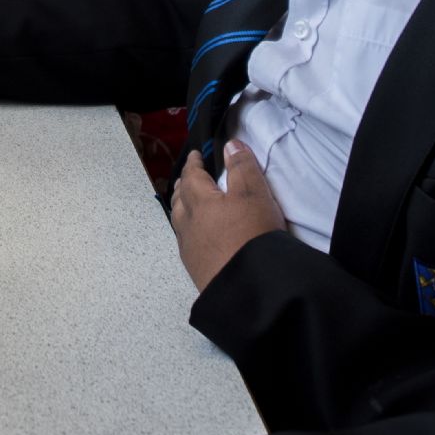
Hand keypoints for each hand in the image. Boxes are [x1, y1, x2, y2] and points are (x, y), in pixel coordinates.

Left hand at [169, 142, 288, 292]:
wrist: (248, 289)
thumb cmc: (251, 236)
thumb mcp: (254, 194)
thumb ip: (242, 167)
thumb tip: (230, 145)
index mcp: (199, 202)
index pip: (192, 176)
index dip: (194, 163)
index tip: (195, 156)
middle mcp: (188, 224)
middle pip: (180, 199)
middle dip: (184, 185)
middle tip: (189, 177)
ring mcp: (190, 249)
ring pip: (179, 221)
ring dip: (182, 207)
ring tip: (188, 204)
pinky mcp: (196, 269)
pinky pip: (185, 241)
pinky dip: (188, 230)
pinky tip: (197, 237)